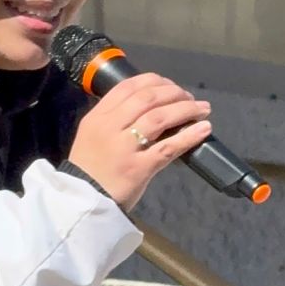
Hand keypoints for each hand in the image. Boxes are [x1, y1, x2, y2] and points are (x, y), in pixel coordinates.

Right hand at [68, 72, 212, 211]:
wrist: (81, 205)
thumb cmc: (89, 170)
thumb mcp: (91, 137)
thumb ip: (113, 120)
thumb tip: (148, 108)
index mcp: (97, 117)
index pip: (128, 87)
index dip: (154, 80)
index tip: (170, 85)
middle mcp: (110, 127)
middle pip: (148, 98)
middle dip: (174, 93)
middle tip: (189, 97)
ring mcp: (124, 147)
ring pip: (160, 117)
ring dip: (186, 109)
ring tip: (203, 110)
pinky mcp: (139, 168)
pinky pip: (168, 147)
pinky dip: (189, 135)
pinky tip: (204, 129)